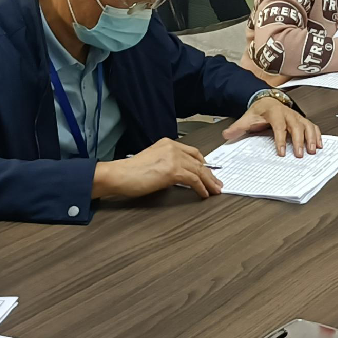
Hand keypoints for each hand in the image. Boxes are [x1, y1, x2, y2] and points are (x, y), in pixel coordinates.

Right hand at [94, 140, 222, 200]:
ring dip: (209, 182)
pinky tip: (204, 194)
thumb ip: (167, 163)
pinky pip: (194, 180)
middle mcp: (172, 147)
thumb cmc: (130, 172)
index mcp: (167, 143)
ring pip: (199, 170)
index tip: (208, 172)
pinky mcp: (173, 171)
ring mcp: (173, 158)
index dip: (203, 163)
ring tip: (216, 190)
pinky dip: (201, 188)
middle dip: (210, 174)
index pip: (192, 152)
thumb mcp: (152, 161)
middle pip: (198, 161)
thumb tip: (180, 176)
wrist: (120, 174)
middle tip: (218, 184)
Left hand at [224, 95, 323, 157]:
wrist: (267, 99)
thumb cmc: (260, 111)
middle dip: (299, 140)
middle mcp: (288, 113)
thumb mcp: (247, 117)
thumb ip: (238, 127)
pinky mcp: (302, 120)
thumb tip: (226, 134)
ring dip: (311, 138)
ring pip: (306, 125)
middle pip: (296, 126)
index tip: (281, 152)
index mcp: (274, 112)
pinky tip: (319, 145)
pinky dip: (317, 135)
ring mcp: (296, 116)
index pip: (278, 125)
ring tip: (313, 151)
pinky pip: (312, 126)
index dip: (280, 139)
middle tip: (300, 154)